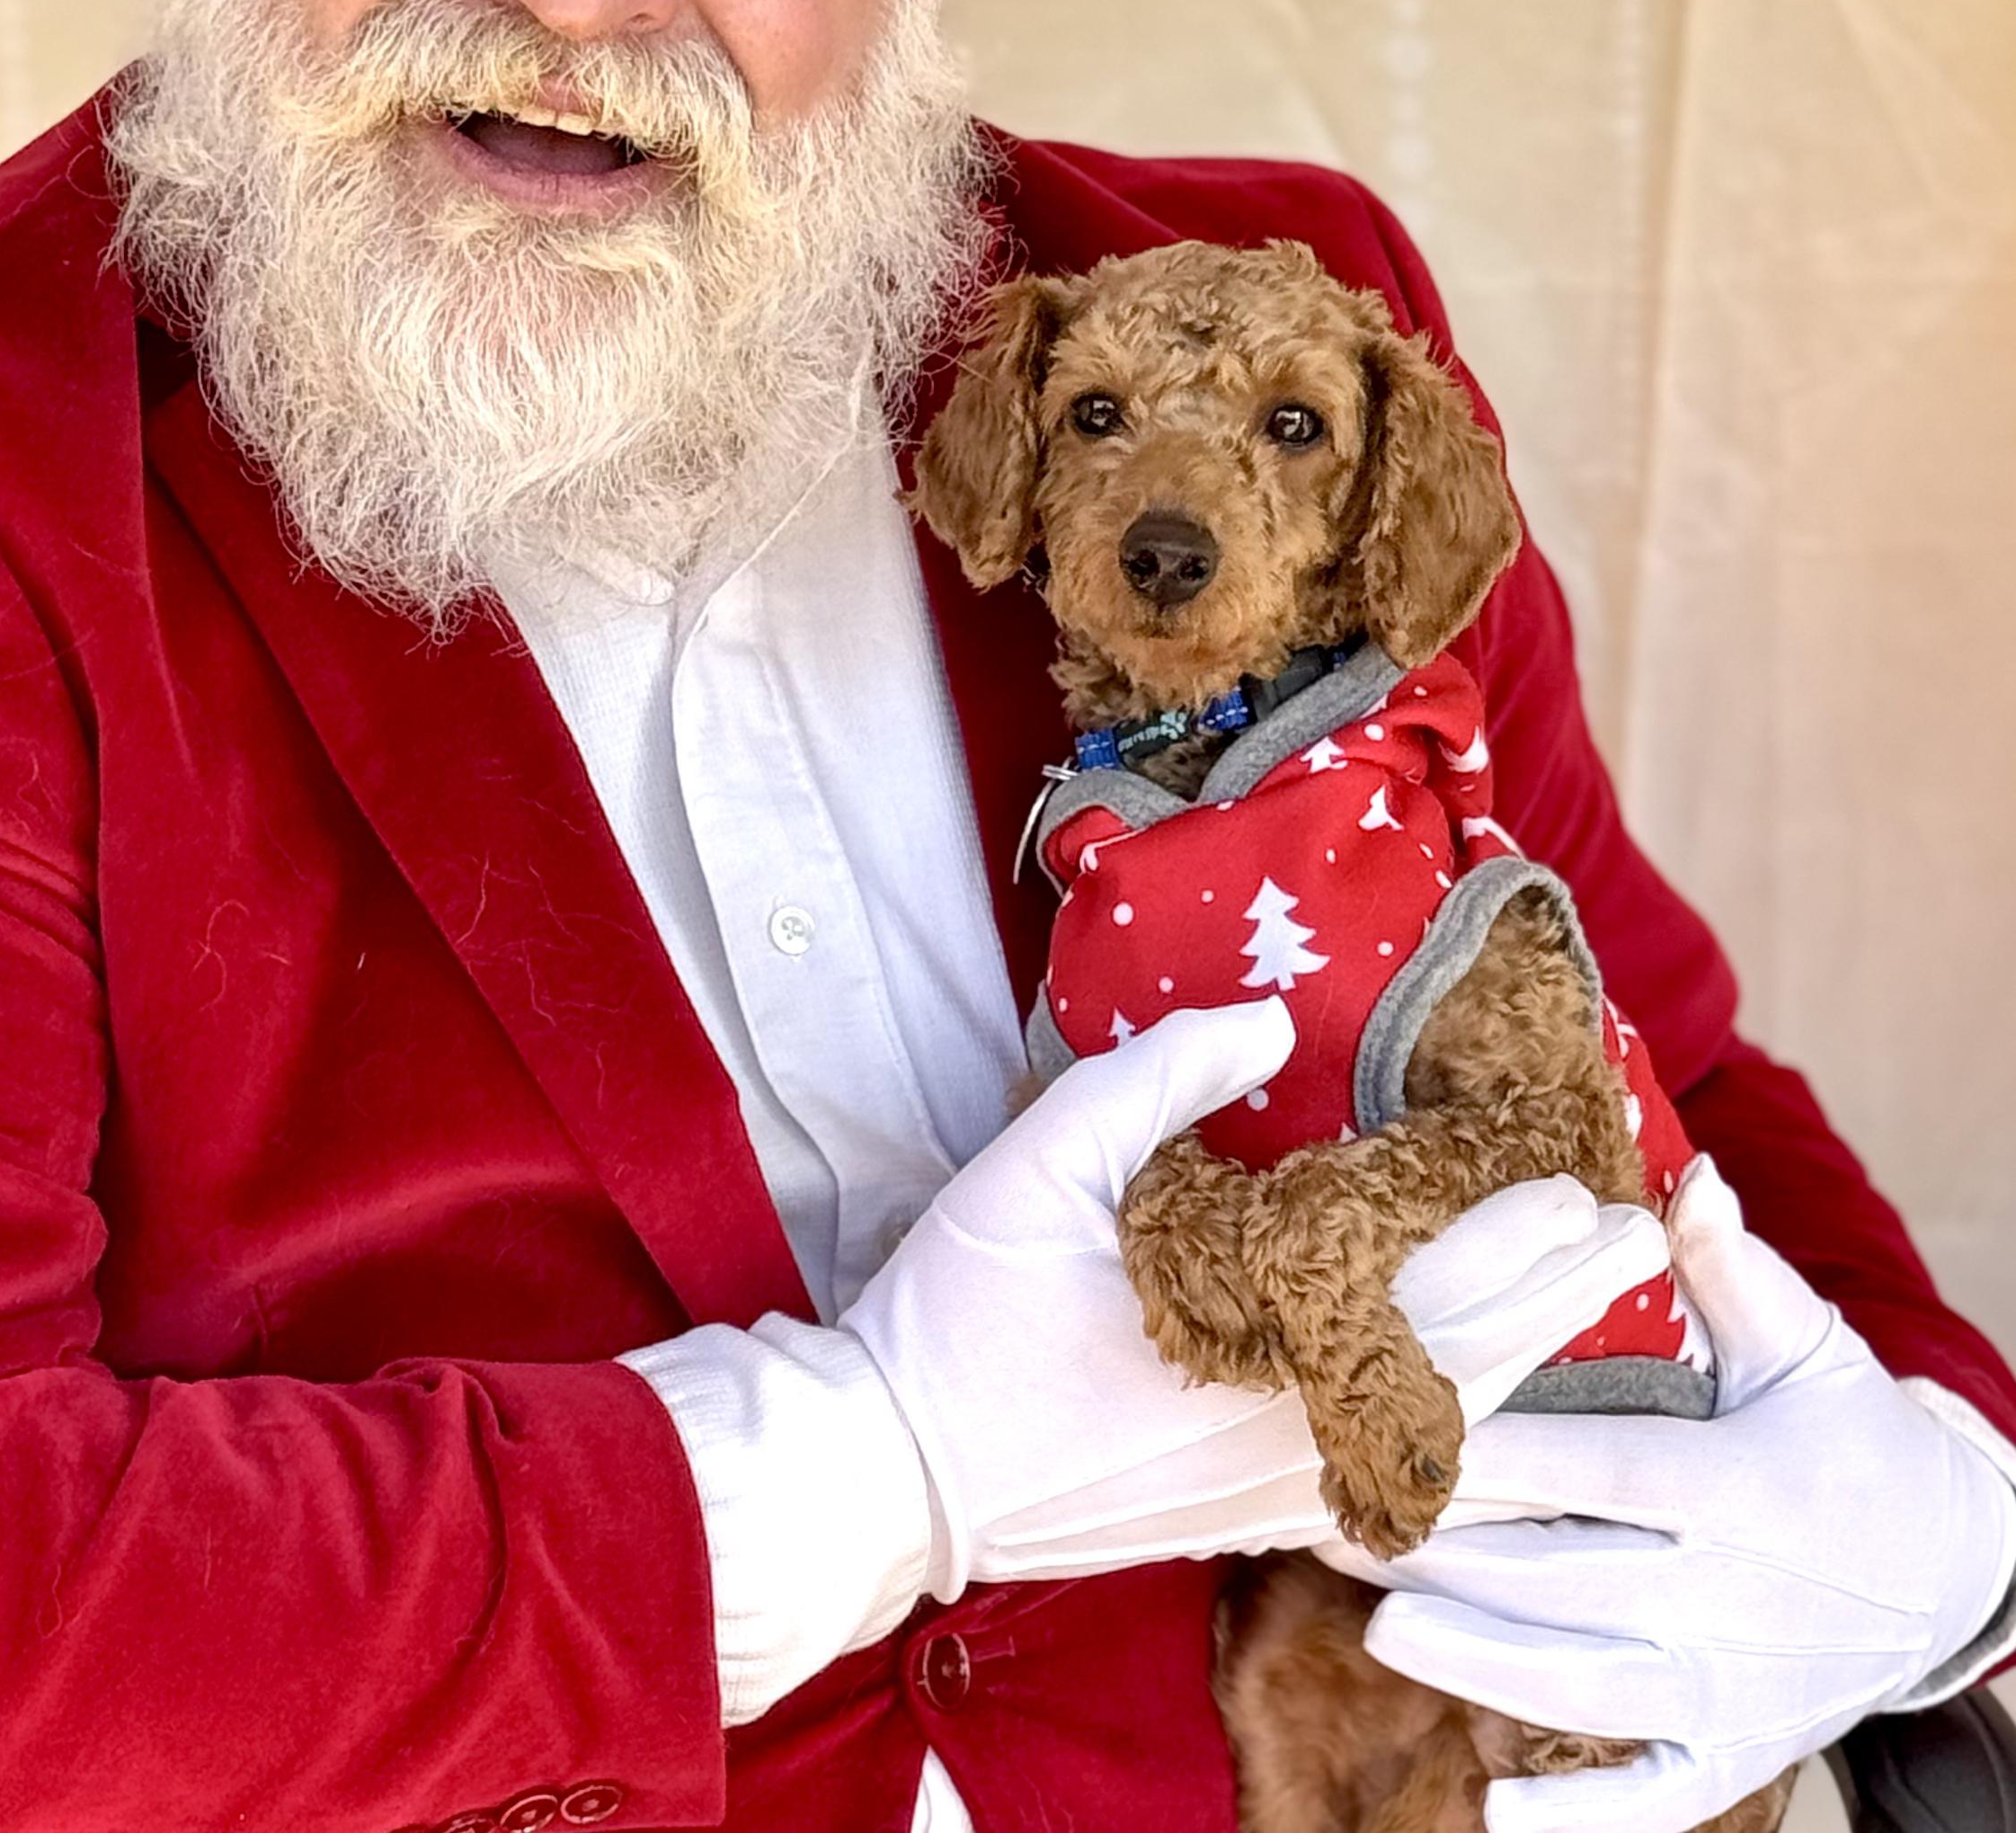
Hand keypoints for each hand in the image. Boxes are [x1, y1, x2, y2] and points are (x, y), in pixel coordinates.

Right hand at [842, 998, 1675, 1599]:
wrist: (895, 1470)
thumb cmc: (961, 1309)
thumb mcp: (1039, 1160)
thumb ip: (1158, 1081)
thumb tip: (1265, 1022)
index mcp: (1248, 1323)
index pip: (1419, 1264)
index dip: (1509, 1221)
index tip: (1584, 1176)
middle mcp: (1288, 1415)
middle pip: (1465, 1350)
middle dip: (1561, 1288)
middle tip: (1643, 1231)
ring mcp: (1276, 1481)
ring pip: (1447, 1429)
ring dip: (1529, 1360)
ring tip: (1594, 1308)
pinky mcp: (1249, 1517)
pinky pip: (1393, 1491)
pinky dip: (1465, 1452)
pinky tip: (1503, 1429)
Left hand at [1333, 1157, 2015, 1832]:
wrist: (1957, 1573)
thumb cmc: (1854, 1438)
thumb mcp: (1809, 1346)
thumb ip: (1734, 1266)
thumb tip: (1685, 1174)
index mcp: (1743, 1488)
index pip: (1600, 1471)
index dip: (1499, 1459)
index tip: (1400, 1435)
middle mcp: (1734, 1598)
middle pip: (1567, 1581)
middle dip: (1446, 1558)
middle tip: (1335, 1524)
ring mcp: (1736, 1688)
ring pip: (1589, 1688)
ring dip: (1481, 1665)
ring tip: (1385, 1628)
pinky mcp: (1738, 1751)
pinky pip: (1654, 1798)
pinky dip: (1582, 1819)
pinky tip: (1496, 1816)